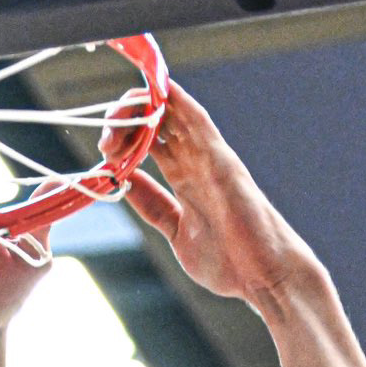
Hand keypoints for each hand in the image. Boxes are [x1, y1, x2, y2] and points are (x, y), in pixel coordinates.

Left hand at [108, 81, 318, 311]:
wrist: (262, 278)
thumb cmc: (230, 262)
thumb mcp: (177, 232)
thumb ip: (155, 207)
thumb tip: (128, 185)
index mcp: (185, 179)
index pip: (151, 143)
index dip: (124, 137)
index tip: (103, 148)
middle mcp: (197, 162)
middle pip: (157, 124)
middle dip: (126, 122)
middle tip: (104, 139)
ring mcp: (210, 159)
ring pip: (174, 117)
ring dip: (144, 109)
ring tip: (118, 113)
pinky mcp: (223, 162)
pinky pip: (199, 123)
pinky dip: (180, 103)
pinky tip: (161, 88)